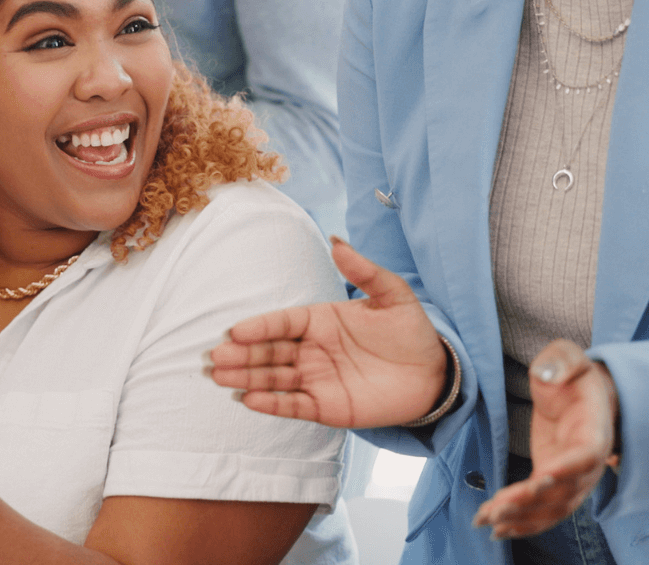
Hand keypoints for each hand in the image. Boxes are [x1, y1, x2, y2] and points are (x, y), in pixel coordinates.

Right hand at [209, 238, 450, 427]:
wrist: (434, 374)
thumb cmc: (411, 332)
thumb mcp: (393, 295)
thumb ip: (365, 271)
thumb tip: (337, 241)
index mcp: (321, 320)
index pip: (282, 322)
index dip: (260, 326)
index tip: (236, 330)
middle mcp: (312, 349)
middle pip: (269, 351)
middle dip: (241, 354)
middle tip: (214, 356)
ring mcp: (316, 378)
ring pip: (273, 378)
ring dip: (246, 377)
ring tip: (219, 377)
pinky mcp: (326, 407)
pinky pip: (293, 405)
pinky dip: (271, 403)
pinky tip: (248, 399)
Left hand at [473, 340, 619, 538]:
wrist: (578, 395)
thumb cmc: (571, 375)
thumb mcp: (566, 356)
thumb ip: (559, 360)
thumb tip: (547, 373)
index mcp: (594, 432)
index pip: (586, 456)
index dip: (567, 469)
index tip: (541, 477)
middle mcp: (587, 464)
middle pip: (565, 491)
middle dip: (532, 502)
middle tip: (498, 506)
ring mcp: (571, 479)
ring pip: (551, 509)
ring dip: (520, 518)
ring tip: (487, 520)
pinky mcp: (553, 485)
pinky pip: (542, 512)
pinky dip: (521, 523)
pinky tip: (495, 529)